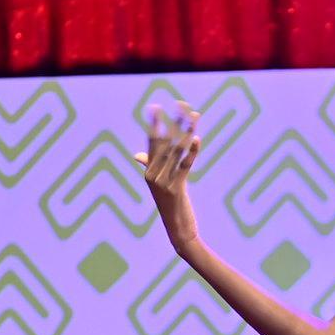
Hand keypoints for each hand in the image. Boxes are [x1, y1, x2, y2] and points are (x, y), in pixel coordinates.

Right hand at [134, 99, 202, 253]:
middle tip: (182, 103)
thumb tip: (136, 154)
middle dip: (175, 121)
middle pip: (165, 142)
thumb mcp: (158, 185)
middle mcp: (153, 174)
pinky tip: (197, 138)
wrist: (178, 231)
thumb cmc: (170, 206)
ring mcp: (164, 182)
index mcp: (148, 171)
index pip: (152, 142)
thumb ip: (149, 167)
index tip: (155, 106)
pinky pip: (185, 165)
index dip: (155, 123)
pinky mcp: (177, 188)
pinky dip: (192, 151)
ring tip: (194, 115)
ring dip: (187, 131)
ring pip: (177, 150)